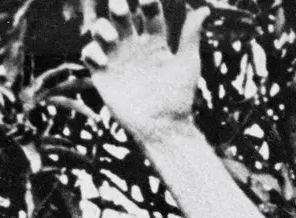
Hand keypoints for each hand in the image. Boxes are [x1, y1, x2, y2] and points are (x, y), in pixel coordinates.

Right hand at [81, 0, 209, 141]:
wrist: (163, 126)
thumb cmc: (179, 96)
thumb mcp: (187, 62)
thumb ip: (190, 35)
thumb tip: (205, 9)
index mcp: (156, 42)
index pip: (149, 14)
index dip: (147, 2)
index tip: (148, 0)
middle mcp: (135, 47)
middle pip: (122, 17)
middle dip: (118, 7)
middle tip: (121, 7)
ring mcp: (118, 59)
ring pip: (102, 31)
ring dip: (102, 27)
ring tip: (112, 37)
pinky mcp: (103, 74)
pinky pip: (90, 54)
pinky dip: (92, 51)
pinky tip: (104, 60)